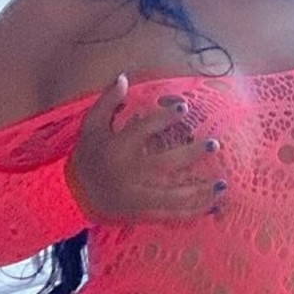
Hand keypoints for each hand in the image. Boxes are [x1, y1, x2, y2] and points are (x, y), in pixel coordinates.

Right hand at [66, 74, 225, 222]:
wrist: (71, 196)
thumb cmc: (86, 157)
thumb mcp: (90, 127)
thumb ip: (106, 102)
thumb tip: (123, 77)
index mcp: (116, 149)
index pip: (143, 130)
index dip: (164, 117)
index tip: (184, 107)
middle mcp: (128, 174)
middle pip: (165, 164)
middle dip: (191, 154)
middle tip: (214, 143)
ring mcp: (136, 197)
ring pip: (173, 196)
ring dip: (200, 191)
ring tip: (222, 183)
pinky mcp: (141, 213)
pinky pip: (170, 215)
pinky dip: (192, 212)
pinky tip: (210, 205)